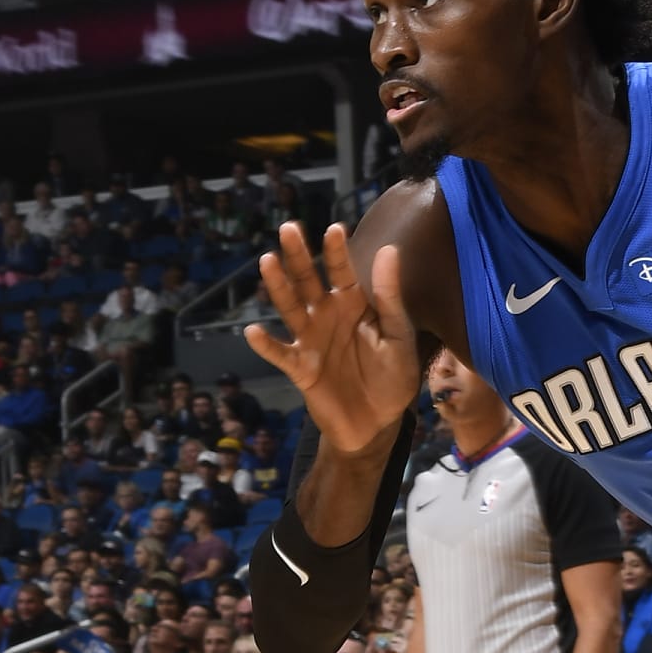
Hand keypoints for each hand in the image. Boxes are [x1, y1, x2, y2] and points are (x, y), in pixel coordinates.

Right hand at [244, 222, 417, 458]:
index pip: (343, 272)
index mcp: (354, 305)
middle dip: (299, 256)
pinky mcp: (301, 368)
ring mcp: (311, 340)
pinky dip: (267, 344)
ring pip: (291, 308)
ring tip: (268, 261)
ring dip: (279, 286)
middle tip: (288, 229)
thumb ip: (390, 298)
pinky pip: (281, 354)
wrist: (378, 423)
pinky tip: (253, 331)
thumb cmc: (391, 378)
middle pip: (309, 281)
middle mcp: (327, 316)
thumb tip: (389, 249)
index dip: (337, 251)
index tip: (335, 229)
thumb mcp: (398, 337)